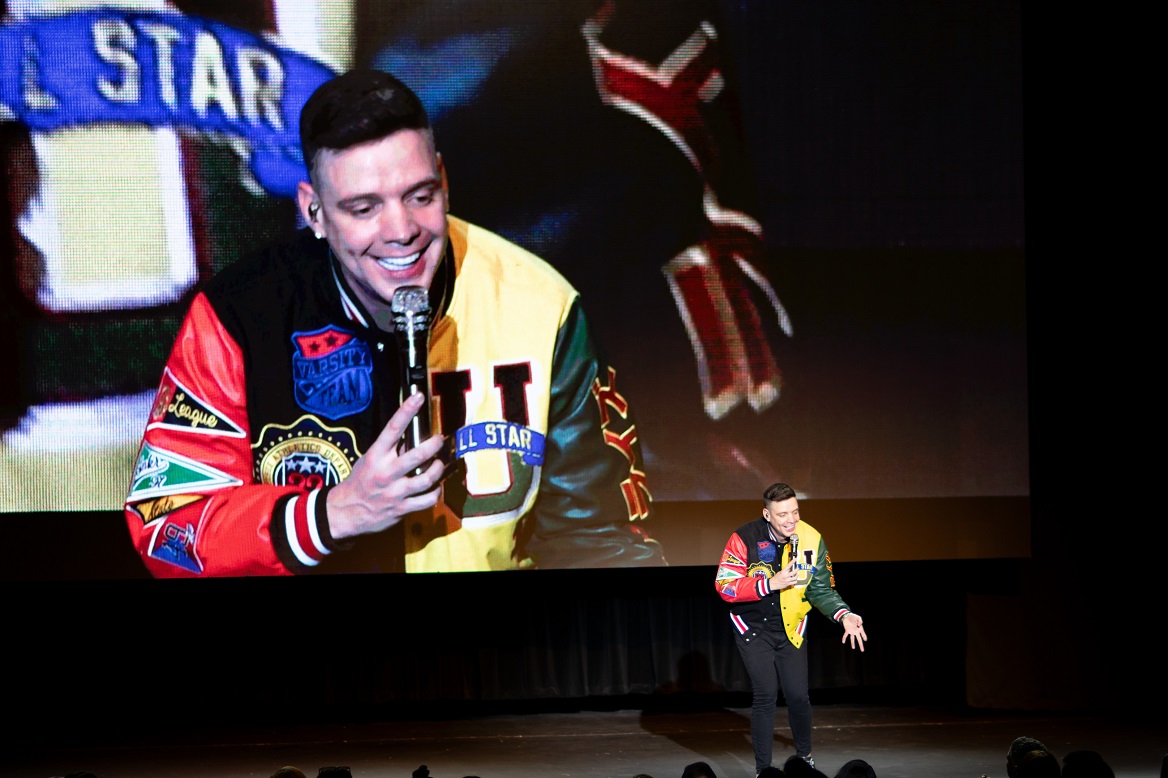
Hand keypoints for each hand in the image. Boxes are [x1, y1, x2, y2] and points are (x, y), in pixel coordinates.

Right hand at [326, 393, 445, 539]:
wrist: (346, 512)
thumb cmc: (361, 481)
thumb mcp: (369, 460)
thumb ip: (390, 449)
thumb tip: (413, 435)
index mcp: (376, 456)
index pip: (393, 428)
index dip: (406, 410)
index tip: (418, 396)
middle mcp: (386, 472)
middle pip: (417, 455)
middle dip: (434, 445)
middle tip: (439, 440)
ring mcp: (395, 492)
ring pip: (427, 478)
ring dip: (438, 469)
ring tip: (439, 463)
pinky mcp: (401, 508)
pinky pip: (427, 499)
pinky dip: (435, 492)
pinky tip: (435, 487)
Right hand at [768, 560, 799, 590]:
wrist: (773, 584)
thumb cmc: (776, 578)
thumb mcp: (779, 572)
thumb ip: (785, 571)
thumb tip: (789, 569)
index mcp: (783, 572)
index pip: (789, 566)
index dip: (792, 562)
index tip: (795, 559)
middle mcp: (786, 576)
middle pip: (794, 572)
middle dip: (797, 569)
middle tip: (797, 568)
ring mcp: (788, 580)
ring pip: (795, 577)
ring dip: (797, 575)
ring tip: (797, 574)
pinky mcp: (788, 584)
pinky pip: (794, 582)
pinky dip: (796, 580)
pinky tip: (795, 579)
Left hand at [840, 612, 866, 651]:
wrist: (847, 616)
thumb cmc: (853, 617)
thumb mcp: (858, 617)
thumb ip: (860, 621)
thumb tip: (859, 626)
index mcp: (860, 628)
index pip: (863, 634)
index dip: (864, 636)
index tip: (865, 639)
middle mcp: (856, 631)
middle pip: (859, 639)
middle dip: (861, 644)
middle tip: (862, 650)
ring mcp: (851, 631)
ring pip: (852, 638)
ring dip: (852, 643)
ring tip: (853, 648)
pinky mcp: (847, 630)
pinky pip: (845, 635)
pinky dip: (844, 638)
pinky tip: (843, 642)